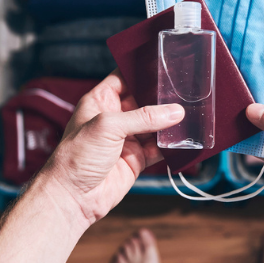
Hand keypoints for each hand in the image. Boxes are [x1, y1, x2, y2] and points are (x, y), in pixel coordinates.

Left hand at [42, 70, 183, 226]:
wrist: (73, 197)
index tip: (164, 64)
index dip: (142, 71)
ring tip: (190, 112)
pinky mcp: (137, 159)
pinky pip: (158, 147)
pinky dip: (170, 144)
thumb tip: (174, 111)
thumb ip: (143, 117)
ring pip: (155, 125)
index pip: (124, 78)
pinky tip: (182, 138)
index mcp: (100, 101)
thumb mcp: (108, 126)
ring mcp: (126, 139)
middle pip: (144, 101)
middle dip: (162, 97)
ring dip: (169, 122)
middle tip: (184, 90)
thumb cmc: (76, 157)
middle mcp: (114, 118)